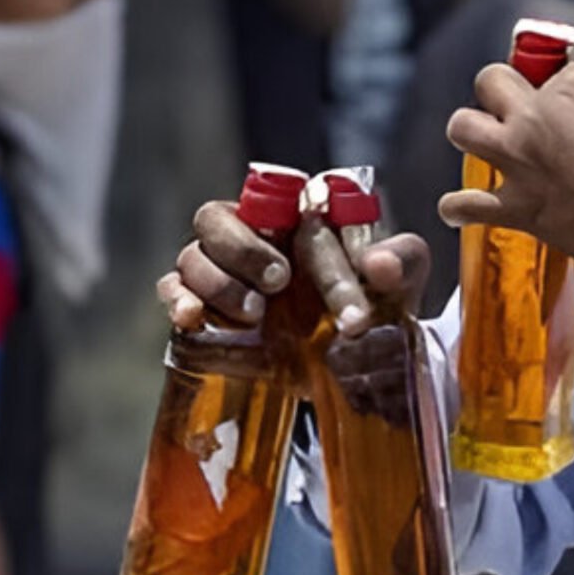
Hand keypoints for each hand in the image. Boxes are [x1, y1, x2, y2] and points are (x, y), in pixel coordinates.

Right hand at [157, 201, 430, 334]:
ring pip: (191, 256)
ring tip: (255, 315)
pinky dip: (177, 300)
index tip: (347, 306)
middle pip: (216, 218)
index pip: (291, 213)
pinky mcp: (201, 306)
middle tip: (278, 283)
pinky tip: (192, 317)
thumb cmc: (368, 306)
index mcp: (293, 216)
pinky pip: (170, 290)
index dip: (318, 259)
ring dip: (218, 284)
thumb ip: (402, 262)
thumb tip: (379, 265)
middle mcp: (248, 235)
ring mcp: (218, 271)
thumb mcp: (398, 286)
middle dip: (242, 250)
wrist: (346, 361)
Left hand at [441, 54, 573, 279]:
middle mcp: (537, 116)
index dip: (564, 91)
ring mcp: (521, 160)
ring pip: (462, 128)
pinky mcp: (517, 208)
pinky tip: (457, 209)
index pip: (552, 71)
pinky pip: (463, 205)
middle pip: (490, 83)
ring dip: (470, 133)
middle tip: (515, 110)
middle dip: (499, 92)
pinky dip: (457, 208)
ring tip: (484, 144)